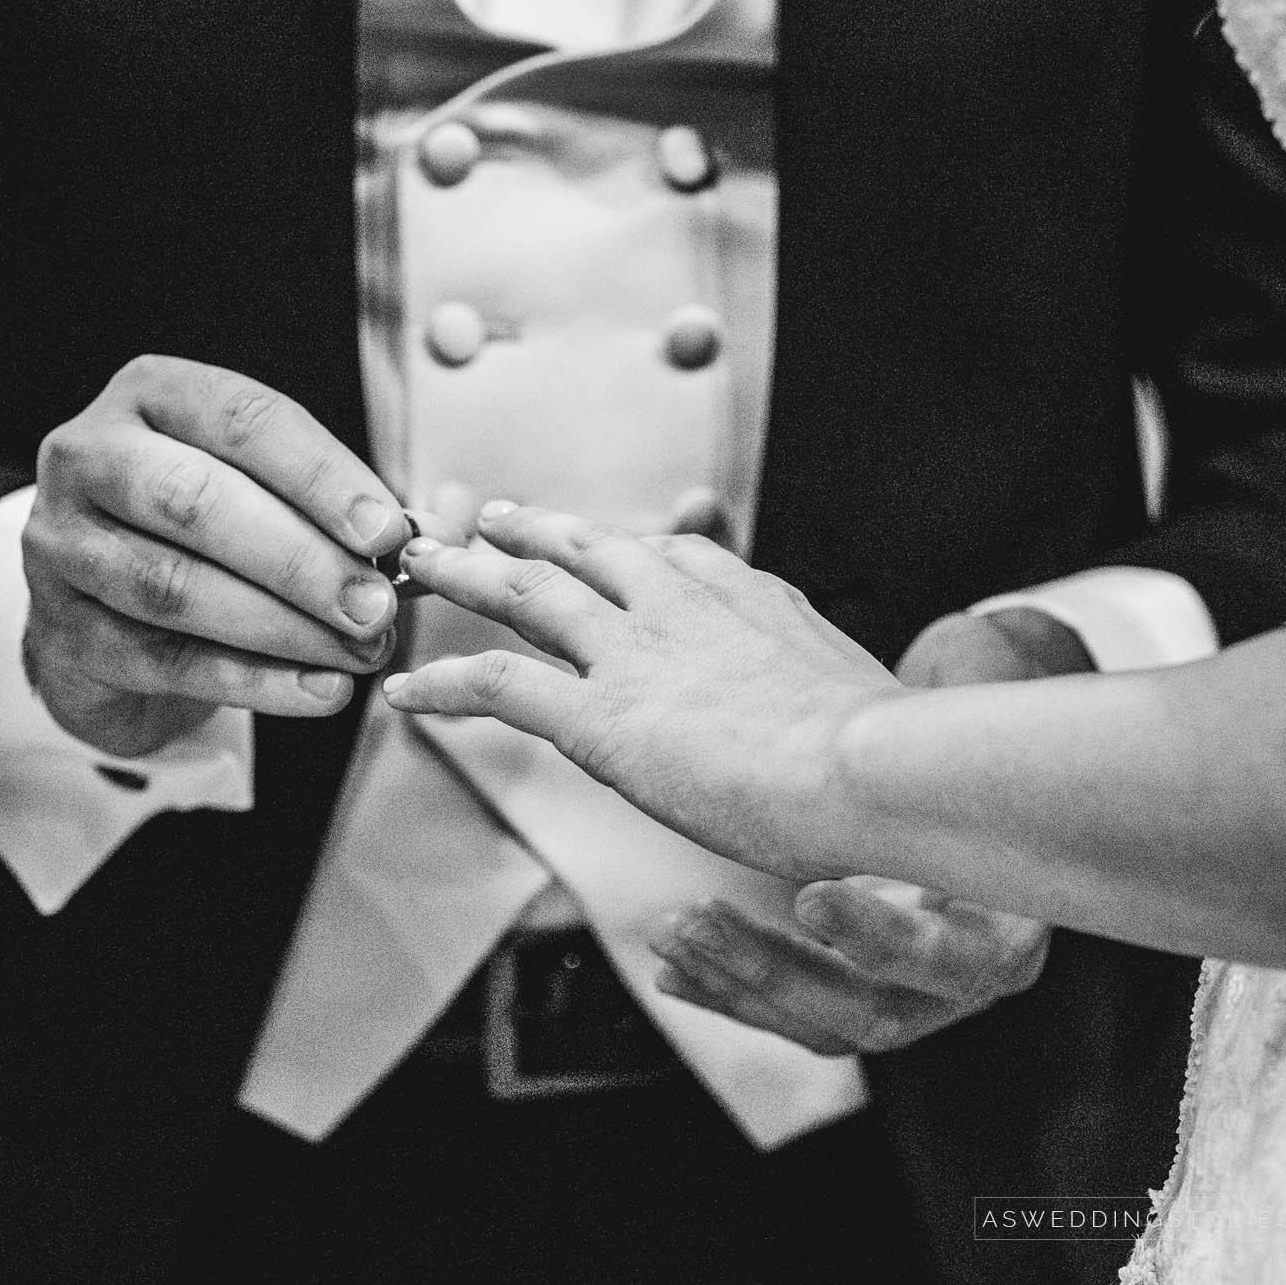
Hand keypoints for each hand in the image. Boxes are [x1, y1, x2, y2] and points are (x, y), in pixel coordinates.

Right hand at [22, 355, 421, 756]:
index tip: (390, 532)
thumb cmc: (203, 534)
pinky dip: (254, 681)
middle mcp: (89, 458)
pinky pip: (167, 661)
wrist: (103, 611)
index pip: (242, 419)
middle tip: (377, 605)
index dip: (322, 477)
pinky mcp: (62, 632)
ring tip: (360, 651)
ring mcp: (63, 546)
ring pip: (174, 586)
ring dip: (283, 625)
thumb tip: (433, 538)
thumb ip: (340, 509)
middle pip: (195, 502)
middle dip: (300, 558)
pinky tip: (321, 689)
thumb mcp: (264, 493)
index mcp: (150, 395)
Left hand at [383, 500, 902, 879]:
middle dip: (528, 533)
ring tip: (419, 565)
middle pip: (580, 552)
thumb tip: (837, 713)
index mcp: (738, 592)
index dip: (614, 547)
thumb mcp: (851, 690)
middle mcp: (674, 603)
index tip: (593, 541)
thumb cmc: (882, 751)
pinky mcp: (596, 717)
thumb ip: (812, 687)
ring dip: (463, 576)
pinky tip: (403, 694)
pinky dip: (440, 686)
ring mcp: (629, 654)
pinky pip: (494, 687)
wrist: (873, 766)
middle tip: (489, 518)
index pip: (662, 553)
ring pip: (522, 595)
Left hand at [644, 606, 1086, 1051]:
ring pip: (825, 1024)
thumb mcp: (973, 755)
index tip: (811, 892)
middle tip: (702, 913)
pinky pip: (792, 1019)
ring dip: (740, 979)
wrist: (971, 812)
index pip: (956, 958)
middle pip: (875, 1014)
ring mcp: (911, 1002)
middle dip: (779, 967)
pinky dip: (728, 992)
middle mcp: (962, 981)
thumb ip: (961, 726)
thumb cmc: (970, 774)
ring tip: (675, 929)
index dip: (882, 935)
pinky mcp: (858, 1001)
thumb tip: (968, 645)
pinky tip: (673, 970)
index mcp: (1008, 928)